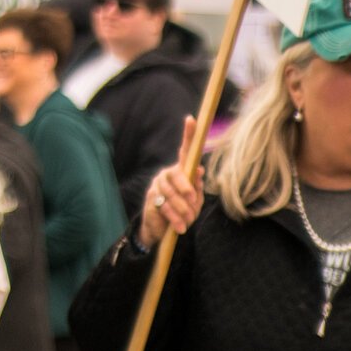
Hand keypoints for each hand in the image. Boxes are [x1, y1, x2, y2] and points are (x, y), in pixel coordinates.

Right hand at [138, 115, 203, 247]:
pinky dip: (175, 219)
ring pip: (173, 194)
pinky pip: (165, 206)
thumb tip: (199, 170)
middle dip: (187, 191)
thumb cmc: (182, 212)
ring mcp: (158, 184)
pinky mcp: (151, 197)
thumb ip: (196, 187)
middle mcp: (167, 174)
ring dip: (184, 211)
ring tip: (187, 222)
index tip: (191, 119)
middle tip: (193, 205)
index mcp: (181, 171)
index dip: (188, 135)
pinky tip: (179, 227)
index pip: (185, 151)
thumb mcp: (194, 201)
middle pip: (179, 175)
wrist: (161, 231)